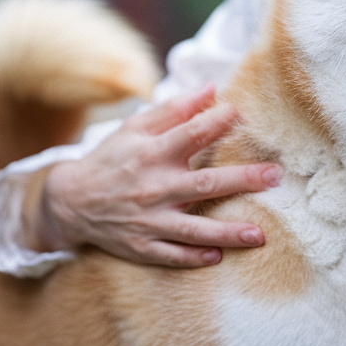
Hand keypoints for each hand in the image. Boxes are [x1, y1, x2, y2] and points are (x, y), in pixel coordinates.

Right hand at [24, 84, 280, 266]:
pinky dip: (192, 257)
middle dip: (242, 180)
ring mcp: (148, 220)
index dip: (217, 122)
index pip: (191, 134)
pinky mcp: (142, 246)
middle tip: (274, 176)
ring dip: (227, 232)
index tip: (241, 113)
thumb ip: (174, 109)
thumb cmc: (113, 158)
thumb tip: (211, 88)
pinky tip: (217, 257)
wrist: (70, 202)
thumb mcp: (135, 128)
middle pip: (204, 183)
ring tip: (259, 235)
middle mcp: (154, 187)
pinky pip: (171, 255)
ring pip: (193, 229)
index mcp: (153, 153)